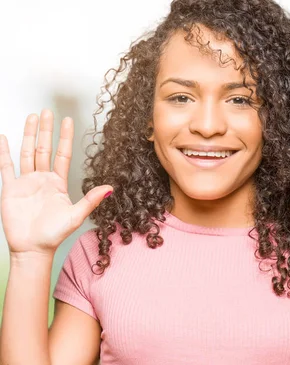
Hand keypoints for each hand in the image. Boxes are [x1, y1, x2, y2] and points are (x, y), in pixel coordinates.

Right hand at [0, 110, 111, 255]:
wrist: (33, 249)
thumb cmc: (55, 235)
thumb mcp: (76, 215)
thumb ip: (91, 200)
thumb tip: (110, 188)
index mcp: (58, 183)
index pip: (62, 154)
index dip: (65, 137)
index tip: (68, 120)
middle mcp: (42, 179)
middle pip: (43, 148)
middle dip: (45, 130)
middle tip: (47, 111)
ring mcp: (25, 182)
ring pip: (26, 153)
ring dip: (27, 135)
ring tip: (30, 117)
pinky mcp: (10, 189)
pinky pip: (5, 167)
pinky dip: (4, 152)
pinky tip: (4, 137)